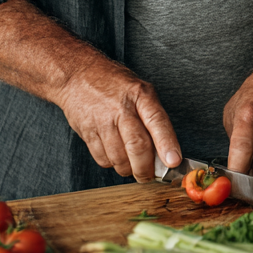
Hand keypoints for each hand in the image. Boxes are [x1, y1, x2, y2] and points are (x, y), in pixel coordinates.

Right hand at [57, 58, 180, 181]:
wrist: (78, 76)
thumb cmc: (114, 84)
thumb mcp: (141, 90)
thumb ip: (153, 117)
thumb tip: (166, 150)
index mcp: (141, 95)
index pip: (157, 122)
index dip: (167, 144)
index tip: (174, 162)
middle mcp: (121, 109)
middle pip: (137, 146)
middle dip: (146, 169)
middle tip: (150, 176)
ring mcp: (102, 121)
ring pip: (119, 158)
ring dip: (128, 169)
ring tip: (132, 166)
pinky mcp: (87, 132)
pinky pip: (102, 159)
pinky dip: (112, 164)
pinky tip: (115, 156)